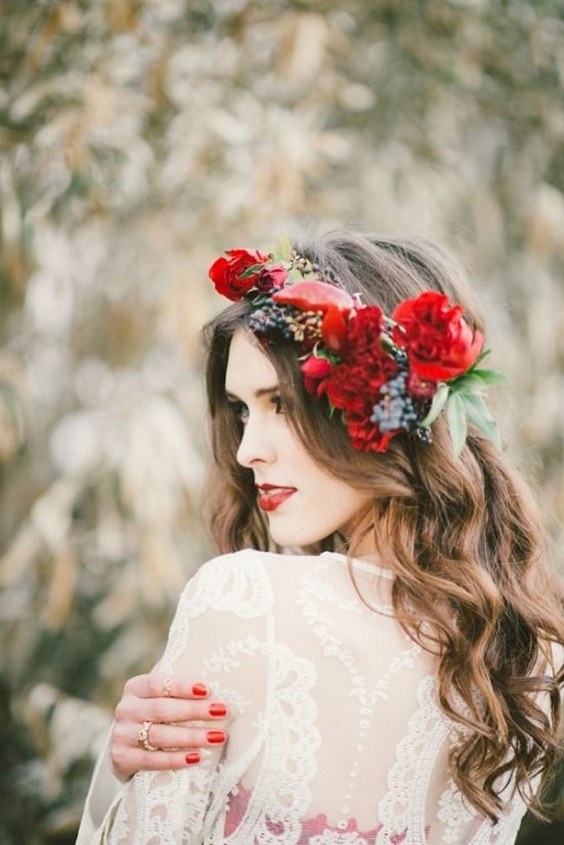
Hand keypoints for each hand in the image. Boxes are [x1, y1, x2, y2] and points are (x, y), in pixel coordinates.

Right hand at [111, 673, 227, 780]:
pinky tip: (196, 758)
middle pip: (162, 709)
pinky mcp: (121, 759)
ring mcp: (121, 734)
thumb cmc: (154, 717)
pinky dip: (175, 759)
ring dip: (191, 736)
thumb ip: (178, 690)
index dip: (182, 686)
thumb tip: (215, 686)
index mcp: (135, 687)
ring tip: (218, 736)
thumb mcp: (160, 698)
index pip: (158, 683)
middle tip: (222, 711)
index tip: (207, 690)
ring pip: (159, 735)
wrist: (126, 750)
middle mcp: (125, 708)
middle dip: (195, 711)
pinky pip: (151, 760)